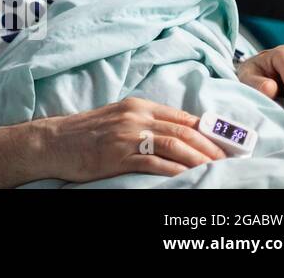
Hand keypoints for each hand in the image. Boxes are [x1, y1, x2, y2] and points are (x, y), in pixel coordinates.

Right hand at [36, 98, 226, 181]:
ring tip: (216, 171)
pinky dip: (177, 171)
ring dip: (200, 160)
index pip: (182, 117)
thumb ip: (146, 122)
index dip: (208, 131)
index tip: (226, 144)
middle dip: (211, 147)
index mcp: (138, 105)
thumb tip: (181, 134)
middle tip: (229, 161)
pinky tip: (190, 178)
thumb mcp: (119, 118)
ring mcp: (127, 136)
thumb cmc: (87, 133)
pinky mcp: (118, 156)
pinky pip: (156, 164)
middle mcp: (135, 117)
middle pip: (184, 131)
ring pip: (174, 146)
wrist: (54, 142)